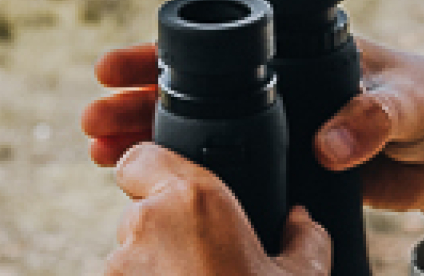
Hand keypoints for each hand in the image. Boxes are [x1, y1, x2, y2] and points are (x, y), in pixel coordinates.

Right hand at [80, 38, 423, 226]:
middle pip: (190, 88)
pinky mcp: (288, 166)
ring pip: (198, 130)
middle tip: (92, 122)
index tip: (115, 65)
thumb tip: (329, 143)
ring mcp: (278, 125)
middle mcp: (278, 83)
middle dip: (135, 102)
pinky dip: (185, 174)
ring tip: (99, 156)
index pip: (216, 44)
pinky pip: (225, 167)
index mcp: (299, 51)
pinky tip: (148, 185)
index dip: (159, 52)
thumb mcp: (414, 103)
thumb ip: (374, 117)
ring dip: (148, 139)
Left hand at [104, 142, 329, 274]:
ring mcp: (118, 270)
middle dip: (166, 236)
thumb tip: (303, 220)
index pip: (140, 159)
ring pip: (130, 259)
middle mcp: (146, 226)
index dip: (153, 173)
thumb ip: (305, 239)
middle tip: (206, 268)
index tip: (177, 198)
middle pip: (140, 214)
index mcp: (194, 201)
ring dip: (155, 274)